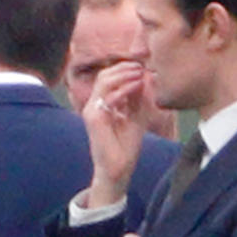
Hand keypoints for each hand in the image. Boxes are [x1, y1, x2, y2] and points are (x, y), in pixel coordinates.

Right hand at [83, 61, 147, 205]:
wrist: (118, 169)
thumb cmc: (126, 146)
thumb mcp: (137, 116)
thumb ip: (139, 98)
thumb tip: (145, 76)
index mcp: (101, 104)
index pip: (109, 77)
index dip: (125, 69)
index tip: (142, 67)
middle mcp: (93, 105)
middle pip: (104, 75)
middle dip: (124, 68)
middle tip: (141, 67)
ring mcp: (91, 110)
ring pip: (104, 80)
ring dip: (124, 74)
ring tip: (140, 73)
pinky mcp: (93, 118)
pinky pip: (108, 95)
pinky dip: (124, 88)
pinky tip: (137, 85)